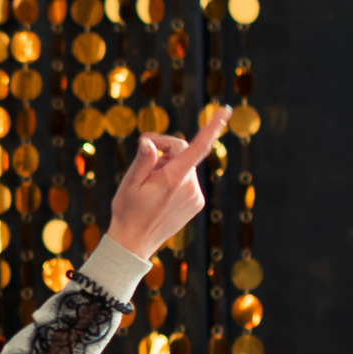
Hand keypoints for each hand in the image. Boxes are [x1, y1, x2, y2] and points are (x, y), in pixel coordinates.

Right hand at [104, 108, 229, 259]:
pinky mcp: (196, 203)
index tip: (225, 110)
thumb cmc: (128, 212)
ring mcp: (195, 196)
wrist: (134, 243)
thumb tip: (149, 141)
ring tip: (149, 185)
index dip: (212, 127)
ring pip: (184, 167)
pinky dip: (175, 179)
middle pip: (183, 153)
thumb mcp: (129, 183)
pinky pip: (187, 180)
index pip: (197, 148)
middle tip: (143, 157)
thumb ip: (143, 159)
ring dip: (168, 167)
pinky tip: (159, 194)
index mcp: (173, 180)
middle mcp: (190, 187)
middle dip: (164, 151)